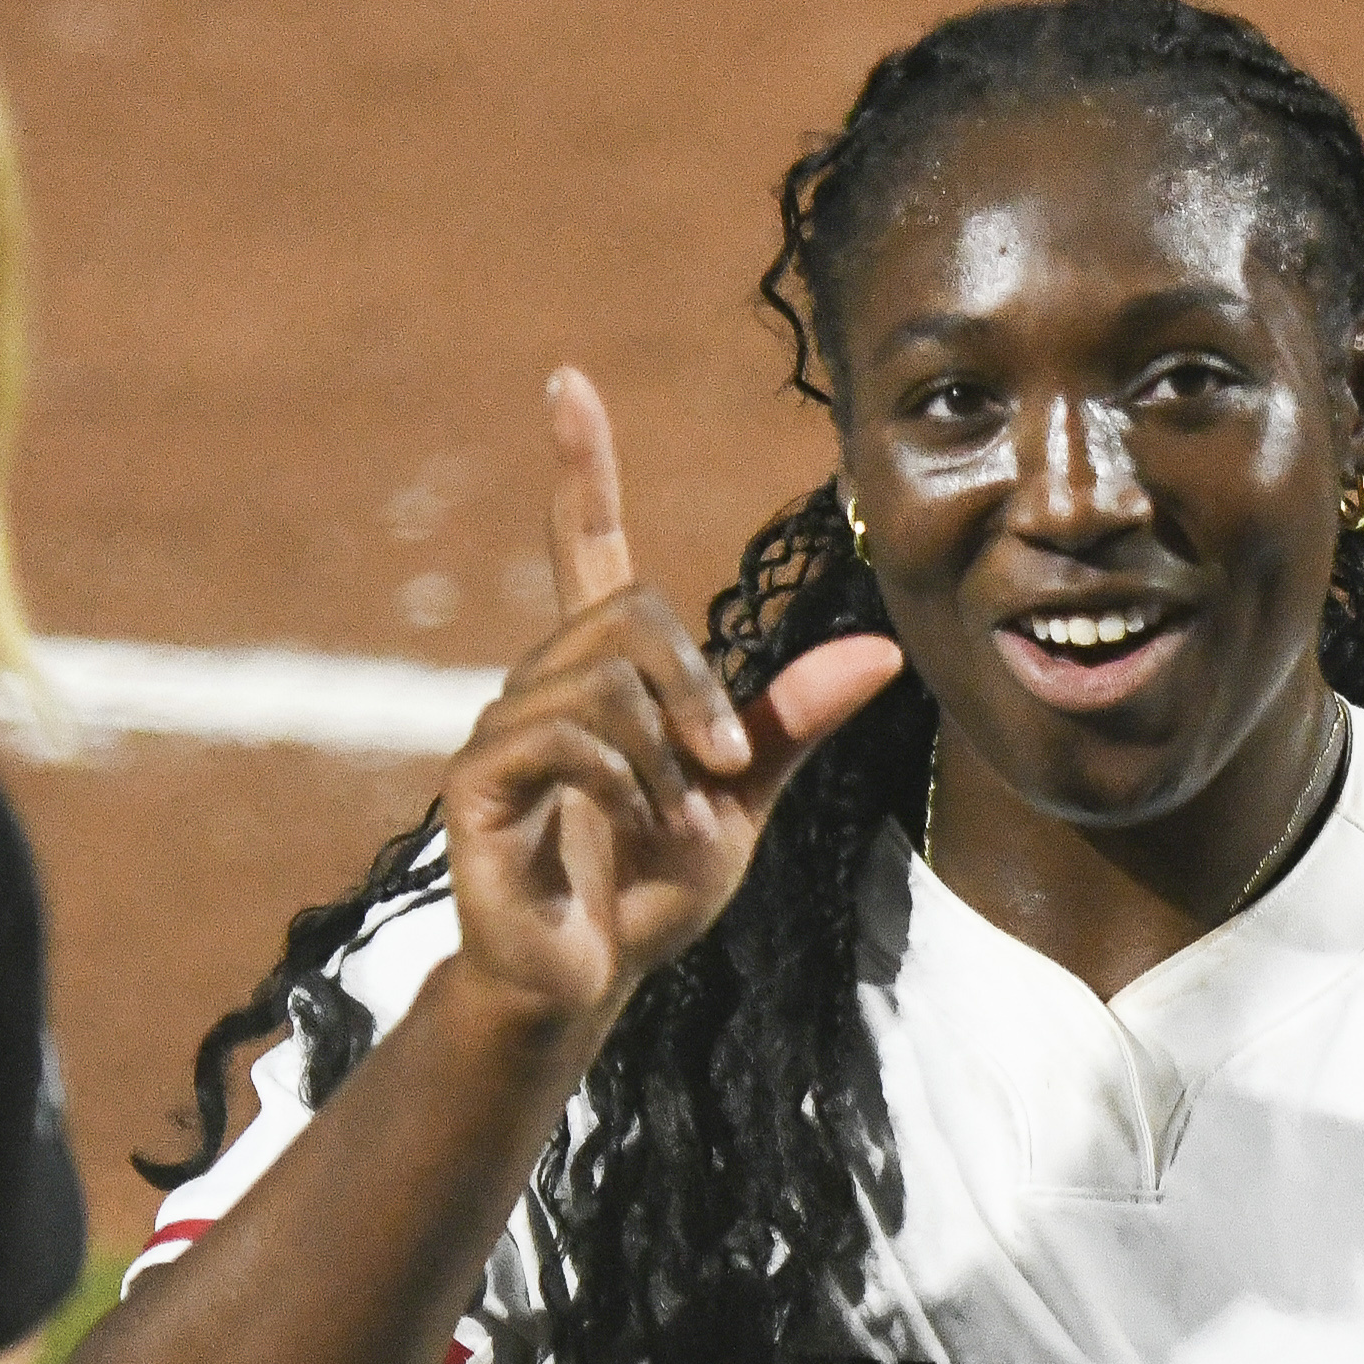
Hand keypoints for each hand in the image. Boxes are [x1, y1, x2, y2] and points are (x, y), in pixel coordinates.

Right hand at [438, 368, 905, 1044]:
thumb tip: (883, 650)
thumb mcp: (744, 801)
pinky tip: (635, 826)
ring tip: (675, 822)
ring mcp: (503, 728)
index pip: (584, 546)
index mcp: (602, 677)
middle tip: (725, 770)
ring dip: (665, 756)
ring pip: (604, 678)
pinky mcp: (479, 781)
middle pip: (630, 614)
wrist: (590, 981)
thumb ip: (794, 722)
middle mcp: (543, 684)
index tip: (568, 383)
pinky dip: (624, 781)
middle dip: (697, 689)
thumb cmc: (650, 890)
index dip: (580, 466)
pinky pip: (565, 737)